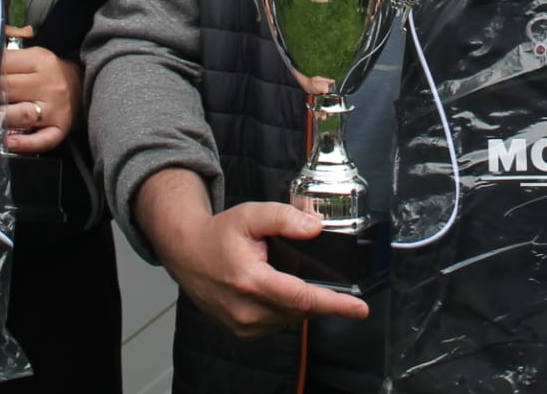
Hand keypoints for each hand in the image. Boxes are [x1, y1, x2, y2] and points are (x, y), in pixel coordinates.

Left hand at [0, 28, 79, 152]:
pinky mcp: (60, 129)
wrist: (87, 88)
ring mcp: (55, 108)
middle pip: (8, 89)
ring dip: (1, 118)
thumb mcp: (37, 54)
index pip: (4, 64)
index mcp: (41, 60)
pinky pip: (40, 140)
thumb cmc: (53, 72)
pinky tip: (7, 141)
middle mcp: (49, 83)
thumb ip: (13, 42)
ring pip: (20, 115)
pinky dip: (23, 143)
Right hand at [138, 170, 368, 338]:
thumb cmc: (218, 234)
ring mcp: (242, 325)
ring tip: (293, 279)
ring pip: (290, 319)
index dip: (335, 304)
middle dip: (321, 298)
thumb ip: (284, 218)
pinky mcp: (241, 331)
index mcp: (250, 280)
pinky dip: (285, 309)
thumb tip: (315, 227)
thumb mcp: (251, 214)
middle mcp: (246, 309)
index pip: (302, 298)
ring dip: (301, 303)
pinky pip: (277, 324)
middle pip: (300, 309)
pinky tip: (281, 291)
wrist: (187, 254)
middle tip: (334, 285)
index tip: (360, 308)